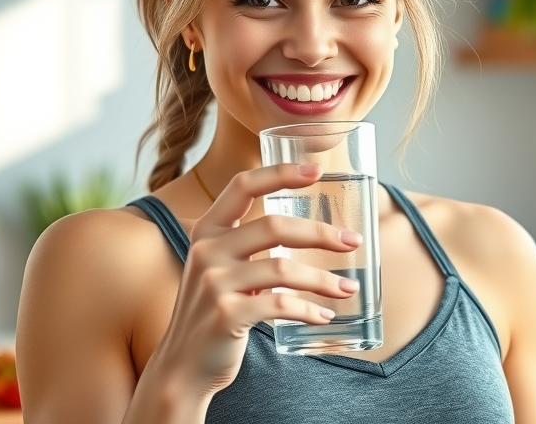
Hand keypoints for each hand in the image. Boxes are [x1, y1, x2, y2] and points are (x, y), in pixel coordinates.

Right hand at [152, 163, 360, 395]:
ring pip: (284, 269)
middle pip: (275, 226)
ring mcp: (214, 283)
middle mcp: (206, 251)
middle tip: (353, 242)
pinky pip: (281, 305)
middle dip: (321, 233)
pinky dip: (309, 310)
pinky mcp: (227, 315)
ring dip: (323, 279)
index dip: (280, 172)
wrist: (182, 366)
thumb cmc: (212, 312)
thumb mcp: (219, 268)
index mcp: (207, 231)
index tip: (317, 170)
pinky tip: (324, 315)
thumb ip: (246, 244)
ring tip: (348, 288)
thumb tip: (309, 229)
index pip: (243, 185)